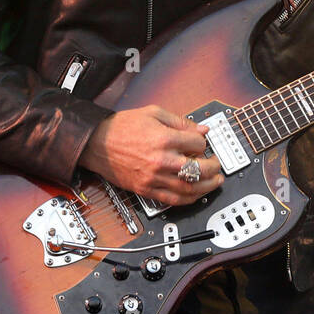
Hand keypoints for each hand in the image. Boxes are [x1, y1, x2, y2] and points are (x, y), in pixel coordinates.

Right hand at [79, 104, 221, 205]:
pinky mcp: (146, 189)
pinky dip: (189, 199)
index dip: (203, 142)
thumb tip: (202, 129)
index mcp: (164, 138)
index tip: (201, 142)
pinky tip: (197, 194)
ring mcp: (153, 177)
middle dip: (213, 167)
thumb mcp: (153, 113)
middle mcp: (160, 160)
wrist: (97, 143)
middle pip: (198, 168)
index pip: (197, 144)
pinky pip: (172, 200)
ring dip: (207, 187)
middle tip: (217, 165)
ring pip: (189, 188)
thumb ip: (180, 122)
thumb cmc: (122, 127)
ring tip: (215, 182)